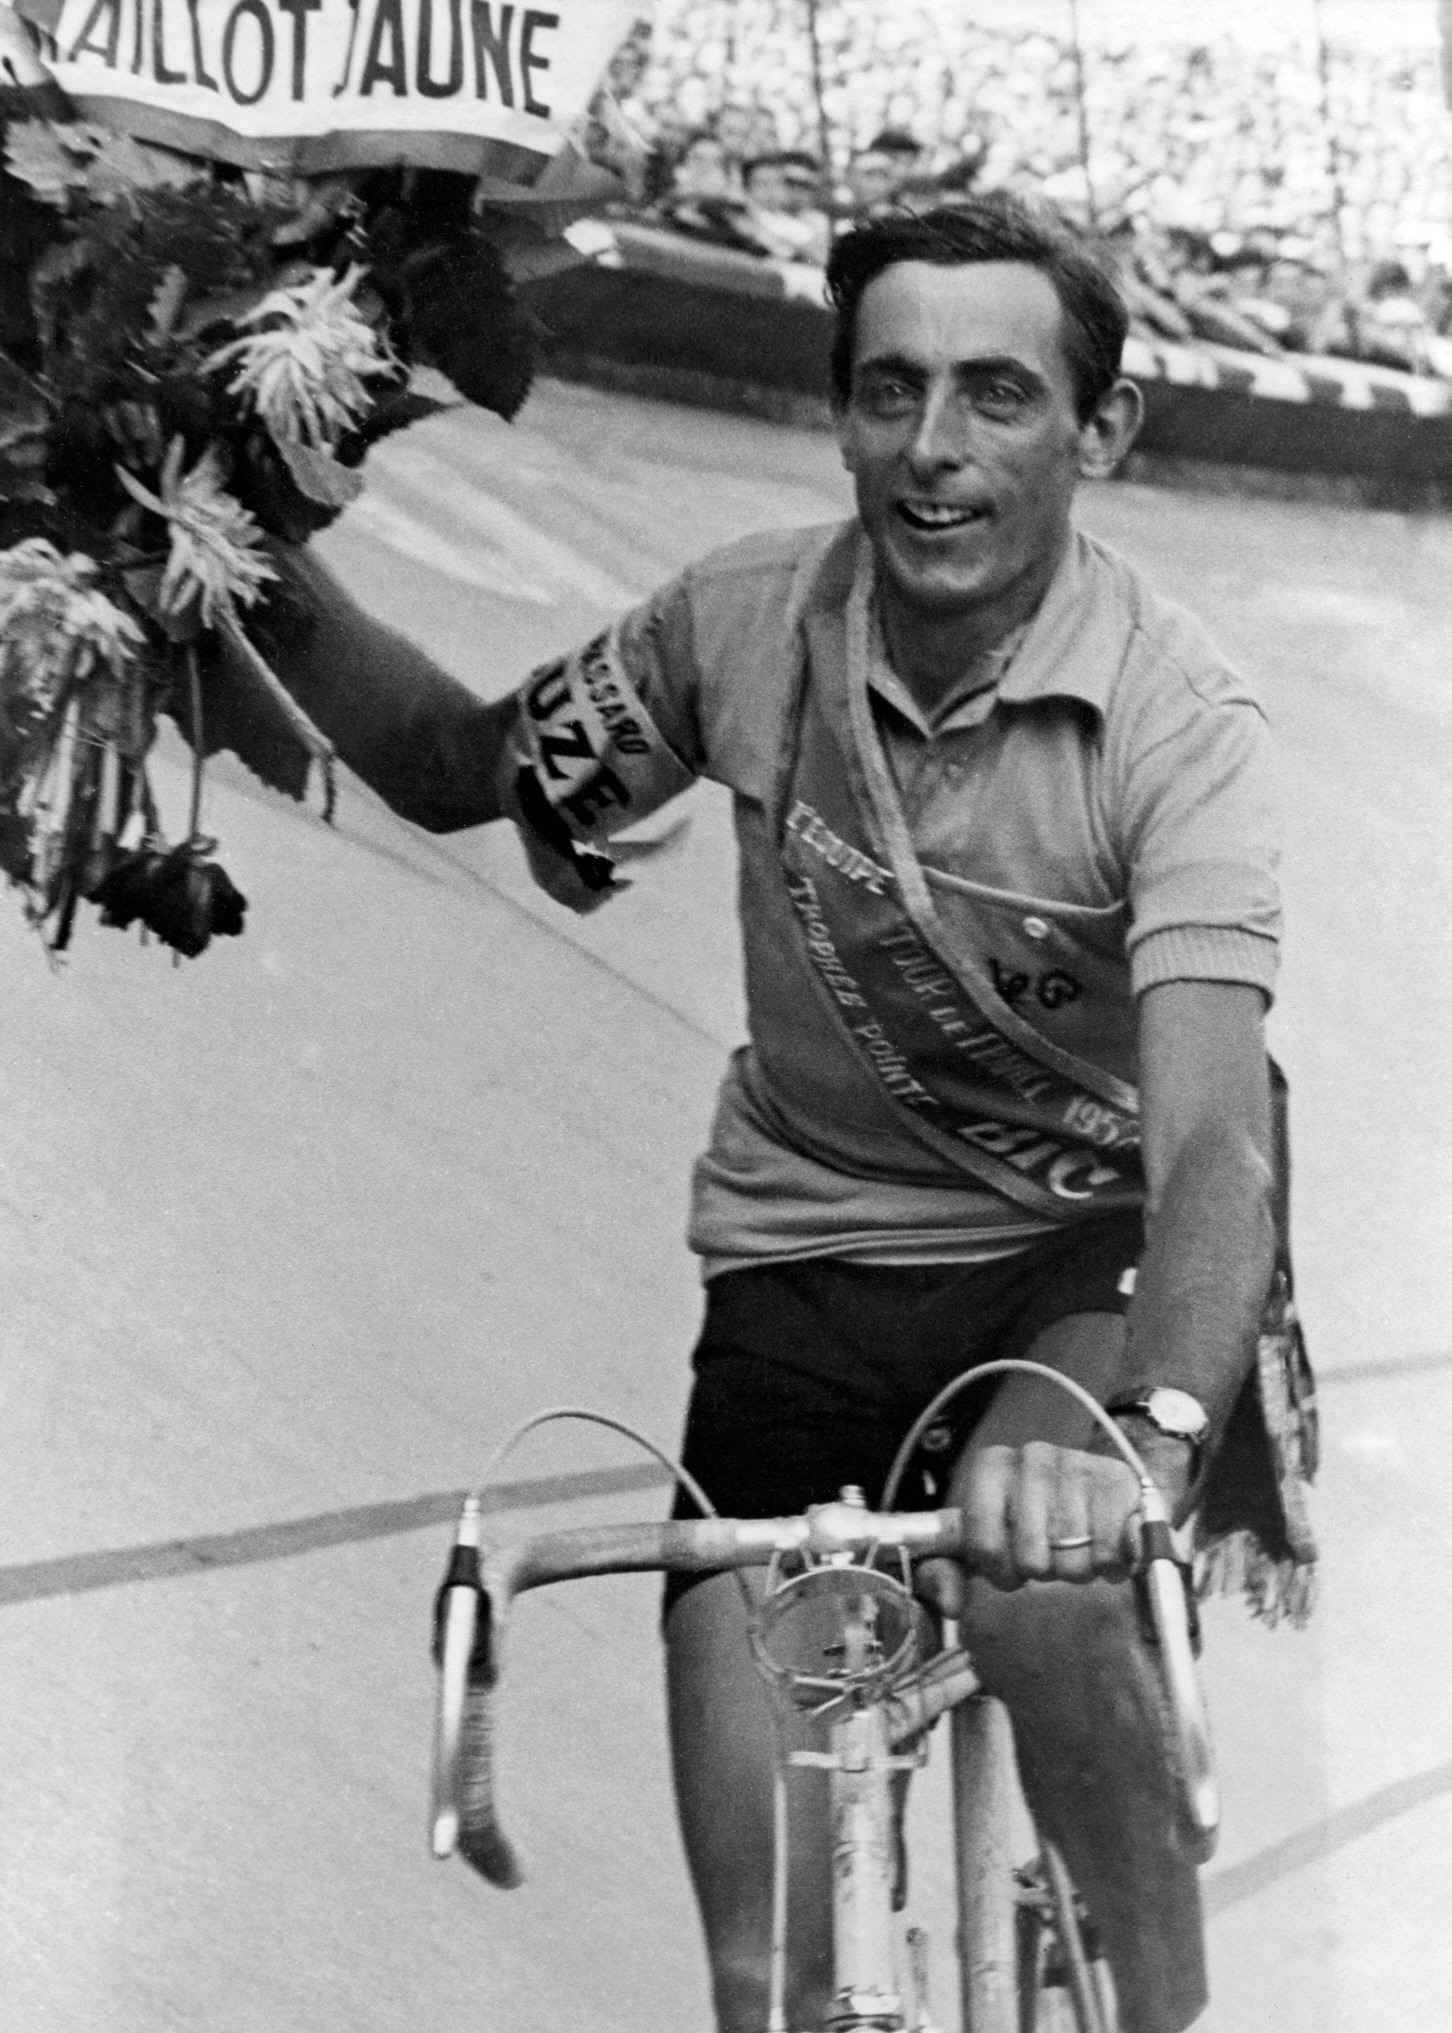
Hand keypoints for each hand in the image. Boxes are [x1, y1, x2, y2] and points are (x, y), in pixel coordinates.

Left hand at [916, 1441, 1143, 1615]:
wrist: (1092, 1500)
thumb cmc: (1028, 1526)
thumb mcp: (980, 1547)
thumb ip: (947, 1575)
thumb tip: (951, 1604)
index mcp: (991, 1466)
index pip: (985, 1545)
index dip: (1000, 1571)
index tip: (1011, 1569)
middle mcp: (1033, 1455)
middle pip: (1030, 1555)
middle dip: (1041, 1569)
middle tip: (1049, 1556)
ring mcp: (1076, 1463)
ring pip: (1071, 1555)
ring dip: (1076, 1567)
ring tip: (1077, 1550)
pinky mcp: (1117, 1481)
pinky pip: (1108, 1549)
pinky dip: (1108, 1564)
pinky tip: (1104, 1551)